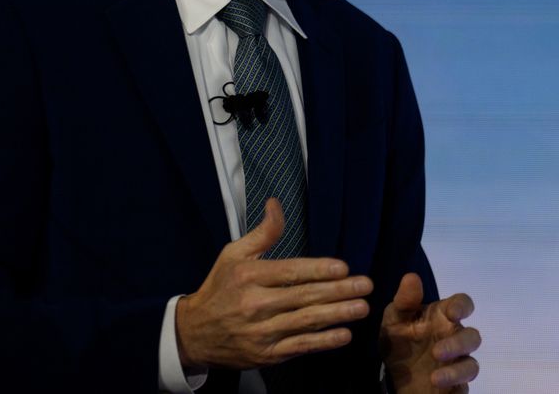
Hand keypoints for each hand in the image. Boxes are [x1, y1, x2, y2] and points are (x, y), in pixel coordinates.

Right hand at [176, 198, 372, 369]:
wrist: (193, 333)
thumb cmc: (219, 289)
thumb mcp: (233, 254)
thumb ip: (262, 233)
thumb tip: (276, 204)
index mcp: (249, 277)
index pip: (290, 272)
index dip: (318, 270)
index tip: (344, 268)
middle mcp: (255, 304)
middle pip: (303, 296)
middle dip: (338, 291)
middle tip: (365, 285)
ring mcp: (261, 332)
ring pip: (305, 322)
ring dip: (337, 315)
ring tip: (362, 307)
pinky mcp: (266, 355)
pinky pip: (299, 347)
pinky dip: (323, 342)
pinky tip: (344, 335)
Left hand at [380, 273, 480, 392]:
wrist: (395, 377)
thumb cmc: (400, 341)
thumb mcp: (394, 320)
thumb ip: (404, 301)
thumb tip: (411, 277)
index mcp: (443, 317)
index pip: (463, 304)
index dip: (463, 306)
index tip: (453, 313)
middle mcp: (454, 338)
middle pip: (472, 337)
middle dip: (458, 344)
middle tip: (437, 352)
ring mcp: (457, 363)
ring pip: (471, 365)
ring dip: (457, 371)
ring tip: (435, 378)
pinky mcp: (455, 385)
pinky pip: (463, 387)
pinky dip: (455, 386)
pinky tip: (438, 385)